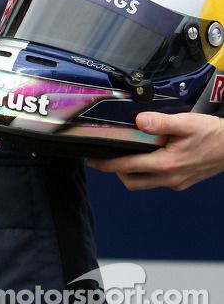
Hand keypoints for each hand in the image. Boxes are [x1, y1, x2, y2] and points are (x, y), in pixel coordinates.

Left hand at [87, 112, 223, 190]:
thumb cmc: (212, 135)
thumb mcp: (186, 123)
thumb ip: (161, 122)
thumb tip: (139, 121)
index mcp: (166, 164)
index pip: (127, 166)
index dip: (107, 164)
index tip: (92, 160)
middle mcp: (169, 178)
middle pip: (132, 181)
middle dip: (116, 171)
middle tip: (106, 156)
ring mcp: (176, 182)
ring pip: (144, 182)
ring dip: (132, 171)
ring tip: (126, 153)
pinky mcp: (182, 181)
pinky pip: (157, 180)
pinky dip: (146, 171)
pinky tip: (149, 155)